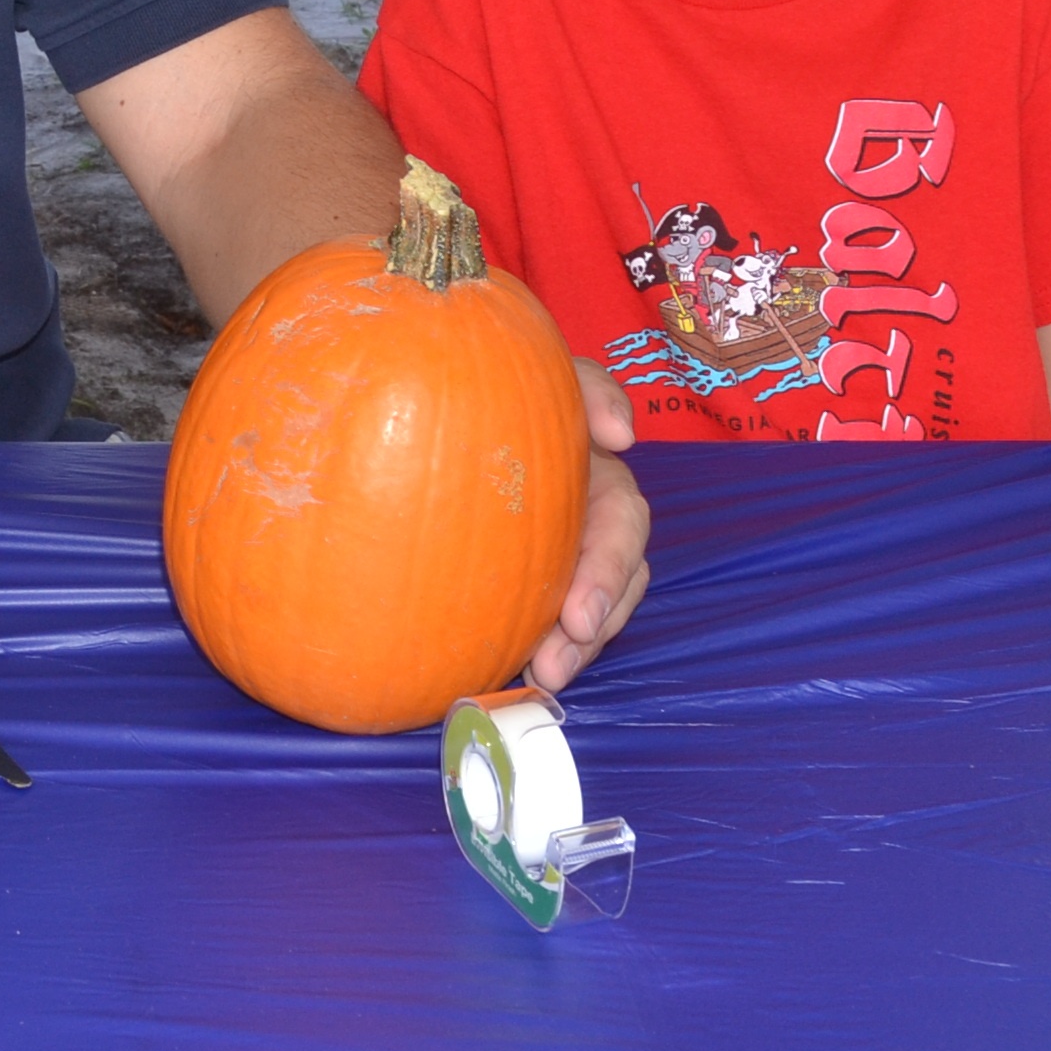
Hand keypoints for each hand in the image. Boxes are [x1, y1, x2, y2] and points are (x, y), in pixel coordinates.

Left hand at [525, 359, 652, 693]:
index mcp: (594, 473)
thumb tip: (622, 436)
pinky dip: (538, 646)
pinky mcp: (523, 572)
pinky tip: (505, 673)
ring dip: (570, 650)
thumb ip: (590, 387)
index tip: (577, 617)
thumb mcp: (550, 371)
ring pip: (585, 611)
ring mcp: (556, 546)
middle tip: (553, 665)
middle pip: (608, 584)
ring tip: (537, 679)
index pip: (621, 525)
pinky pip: (544, 618)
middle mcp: (583, 514)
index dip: (606, 572)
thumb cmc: (492, 375)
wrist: (428, 384)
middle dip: (589, 630)